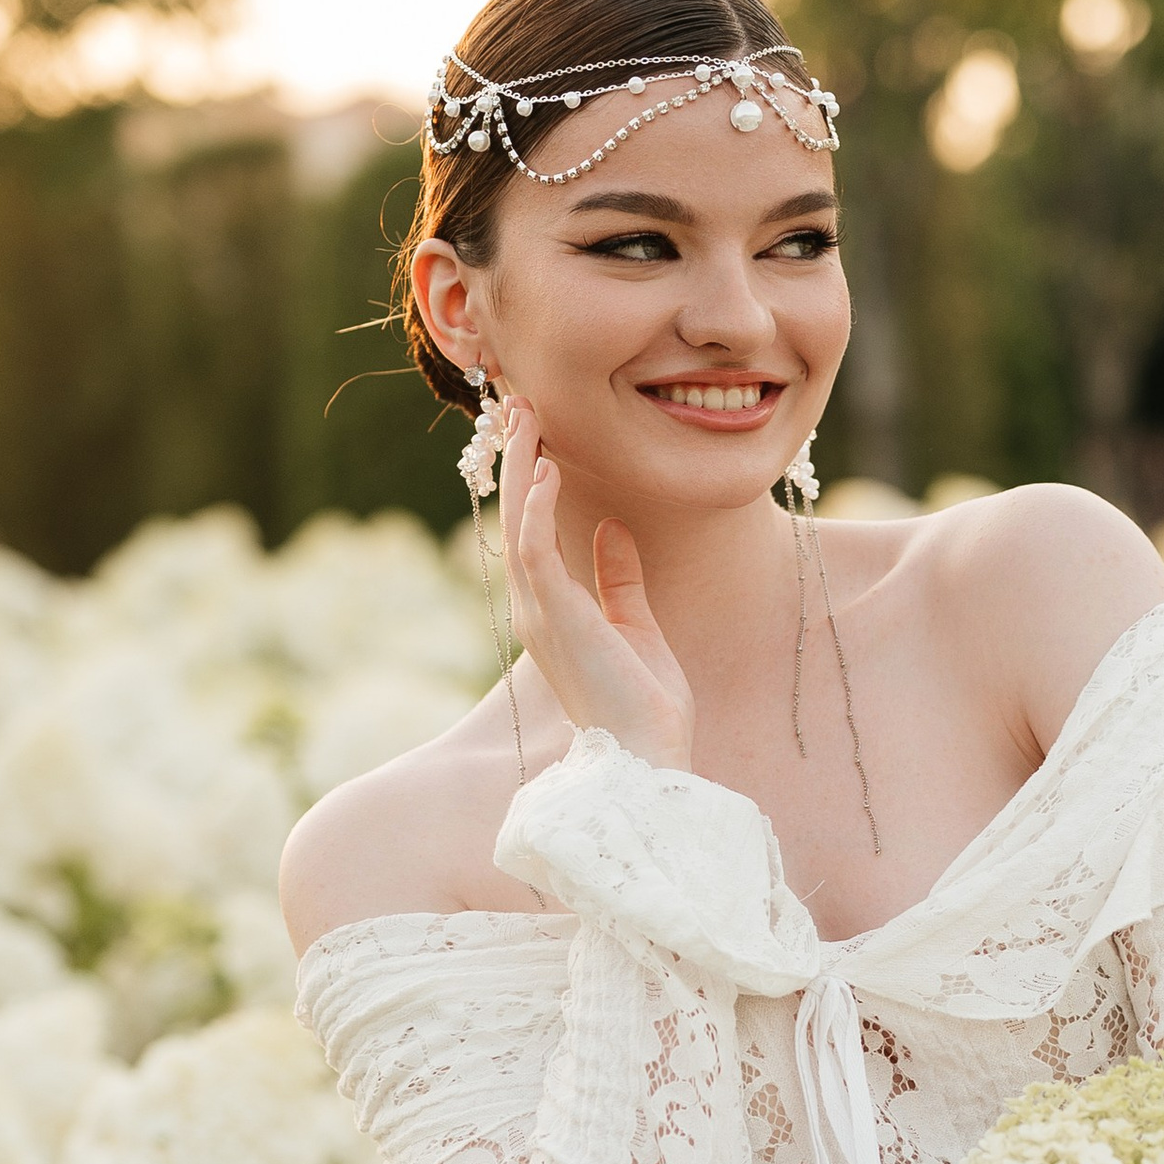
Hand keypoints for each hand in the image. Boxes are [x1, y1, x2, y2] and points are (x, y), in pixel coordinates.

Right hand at [499, 401, 694, 768]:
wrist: (649, 757)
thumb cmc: (646, 706)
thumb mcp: (639, 626)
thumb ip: (621, 578)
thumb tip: (615, 530)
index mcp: (553, 611)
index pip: (531, 532)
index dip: (530, 480)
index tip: (540, 433)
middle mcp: (535, 610)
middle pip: (514, 518)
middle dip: (518, 459)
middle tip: (519, 405)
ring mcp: (540, 614)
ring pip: (517, 525)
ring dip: (521, 468)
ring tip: (526, 417)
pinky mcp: (555, 618)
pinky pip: (535, 551)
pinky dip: (537, 507)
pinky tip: (546, 470)